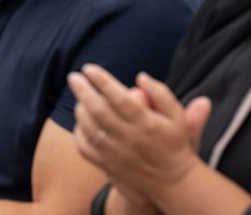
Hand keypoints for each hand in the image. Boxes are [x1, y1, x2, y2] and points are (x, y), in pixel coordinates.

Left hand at [69, 64, 211, 200]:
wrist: (173, 182)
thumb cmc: (174, 143)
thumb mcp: (177, 117)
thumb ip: (161, 94)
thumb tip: (141, 76)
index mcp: (146, 124)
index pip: (120, 98)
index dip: (102, 81)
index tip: (89, 68)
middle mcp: (129, 138)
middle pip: (99, 111)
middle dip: (83, 91)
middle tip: (73, 77)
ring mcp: (116, 154)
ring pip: (89, 128)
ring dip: (80, 109)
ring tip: (79, 97)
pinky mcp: (108, 166)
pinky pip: (85, 148)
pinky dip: (79, 132)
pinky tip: (81, 121)